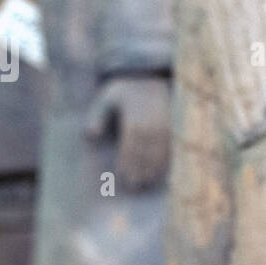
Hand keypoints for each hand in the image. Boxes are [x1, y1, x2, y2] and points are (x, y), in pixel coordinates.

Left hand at [85, 75, 170, 190]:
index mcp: (135, 121)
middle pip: (145, 156)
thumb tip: (90, 135)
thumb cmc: (126, 90)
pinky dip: (165, 162)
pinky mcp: (175, 129)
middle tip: (134, 186)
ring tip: (145, 182)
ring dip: (153, 170)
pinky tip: (159, 172)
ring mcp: (166, 128)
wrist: (152, 79)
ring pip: (159, 155)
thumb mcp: (107, 96)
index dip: (127, 165)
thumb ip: (97, 115)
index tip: (122, 176)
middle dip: (140, 171)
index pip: (130, 150)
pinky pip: (170, 150)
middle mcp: (153, 127)